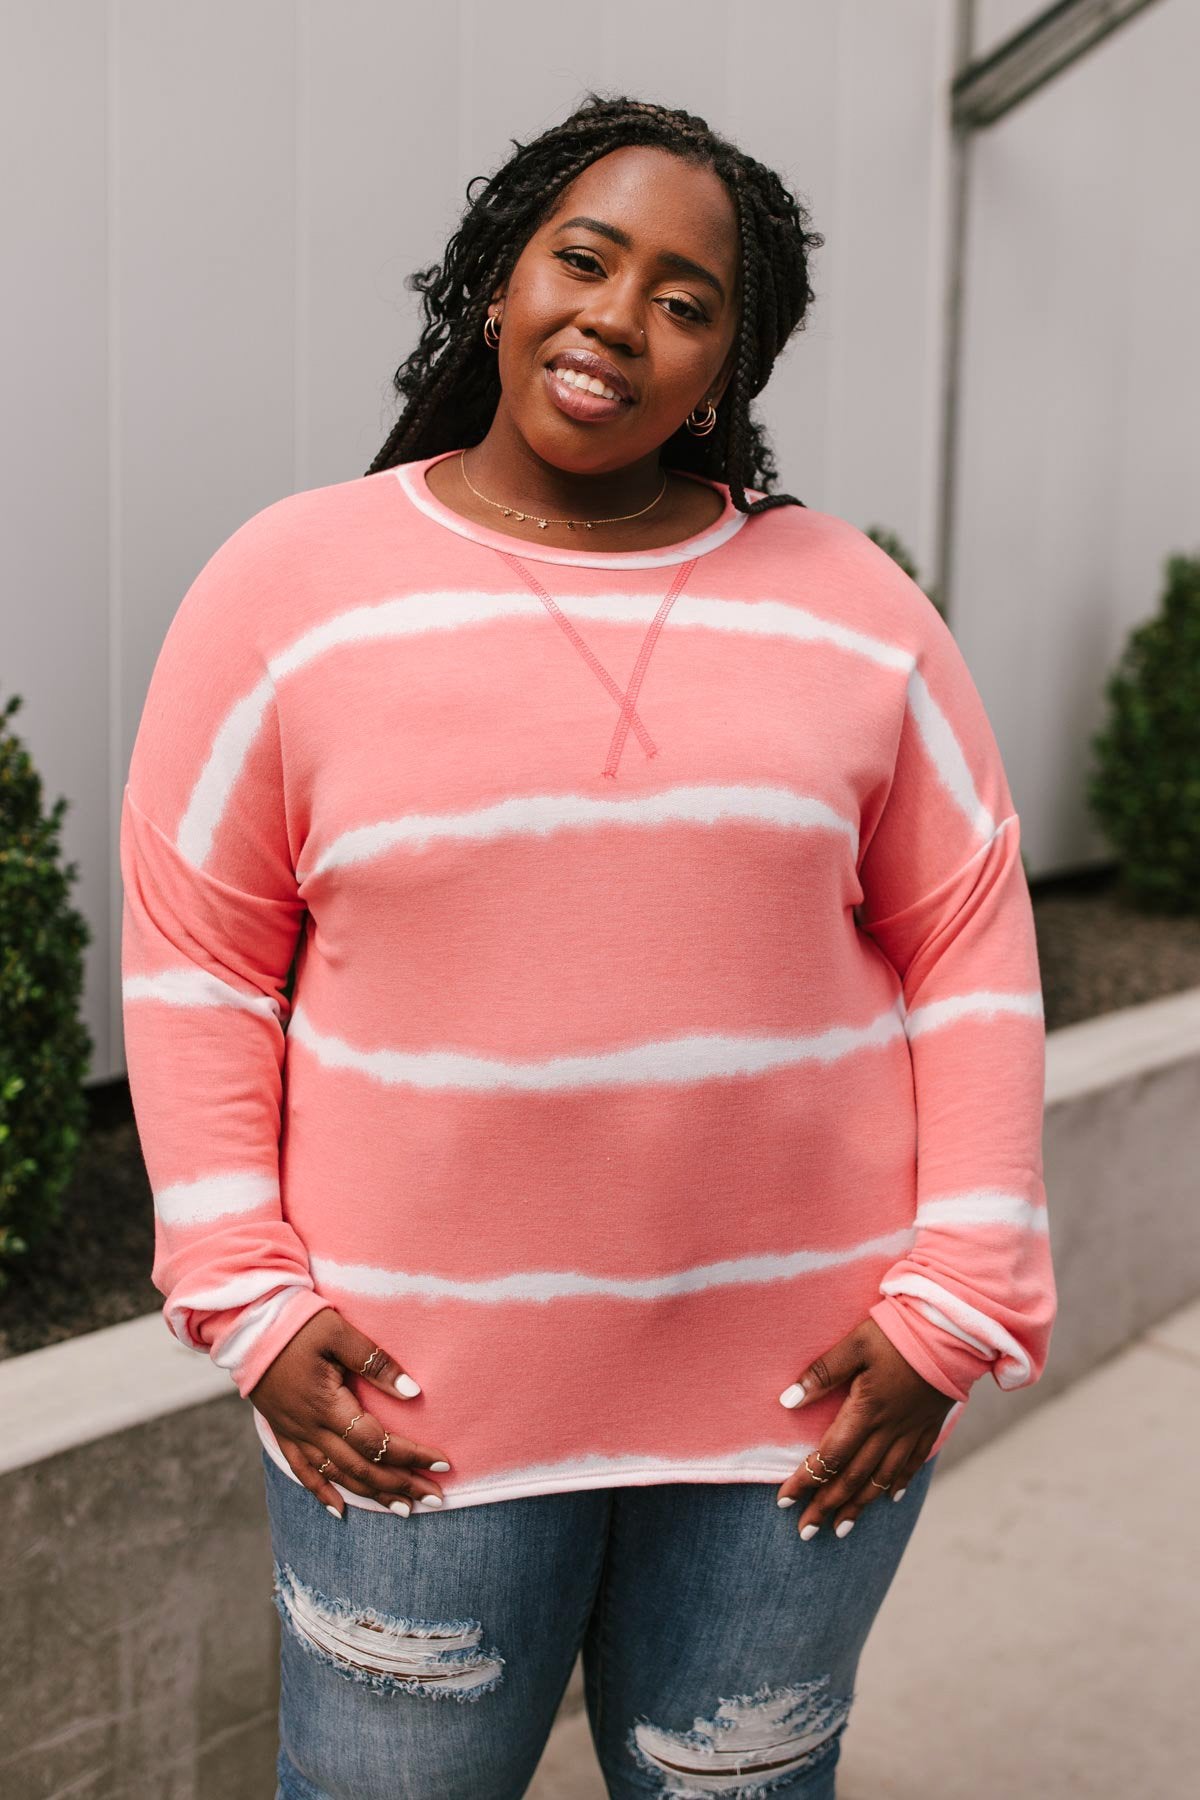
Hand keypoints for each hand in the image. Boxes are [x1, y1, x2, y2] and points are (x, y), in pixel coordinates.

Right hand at [249, 1308, 452, 1519]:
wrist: (248, 1324)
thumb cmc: (298, 1323)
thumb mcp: (340, 1333)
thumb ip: (375, 1363)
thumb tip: (413, 1393)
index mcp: (327, 1405)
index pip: (377, 1442)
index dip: (411, 1456)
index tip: (443, 1463)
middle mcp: (310, 1427)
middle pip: (361, 1468)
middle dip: (400, 1484)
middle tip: (435, 1497)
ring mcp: (294, 1433)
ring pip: (336, 1475)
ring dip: (371, 1494)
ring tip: (403, 1509)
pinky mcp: (282, 1431)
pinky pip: (302, 1471)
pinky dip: (322, 1493)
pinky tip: (340, 1511)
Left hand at [776, 1318, 954, 1538]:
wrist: (954, 1330)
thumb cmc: (899, 1331)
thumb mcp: (855, 1344)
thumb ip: (822, 1373)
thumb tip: (787, 1400)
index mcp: (867, 1410)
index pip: (830, 1456)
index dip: (806, 1480)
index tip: (784, 1500)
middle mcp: (889, 1428)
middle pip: (854, 1477)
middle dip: (827, 1505)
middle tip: (806, 1531)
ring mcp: (911, 1430)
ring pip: (882, 1479)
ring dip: (859, 1505)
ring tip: (841, 1529)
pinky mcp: (929, 1425)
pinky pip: (912, 1464)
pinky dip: (898, 1484)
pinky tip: (889, 1497)